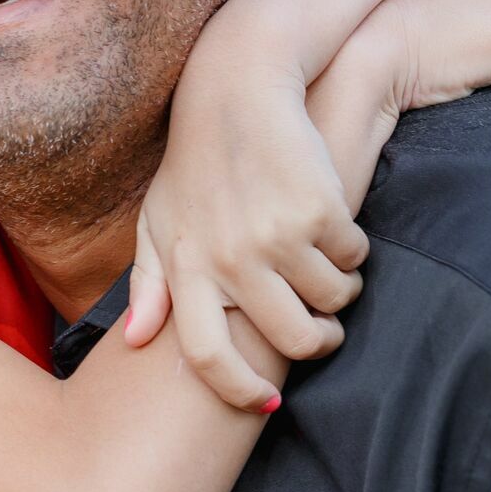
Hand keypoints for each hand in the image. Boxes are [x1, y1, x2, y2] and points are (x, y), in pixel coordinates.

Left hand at [125, 63, 363, 409]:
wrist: (237, 88)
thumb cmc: (195, 161)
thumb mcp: (159, 217)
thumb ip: (151, 281)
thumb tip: (136, 339)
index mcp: (184, 266)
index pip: (207, 356)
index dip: (239, 391)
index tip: (267, 403)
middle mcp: (227, 258)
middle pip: (292, 341)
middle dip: (317, 339)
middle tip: (322, 326)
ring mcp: (274, 236)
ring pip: (332, 301)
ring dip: (338, 289)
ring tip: (322, 261)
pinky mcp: (317, 209)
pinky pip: (354, 257)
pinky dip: (351, 249)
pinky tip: (330, 222)